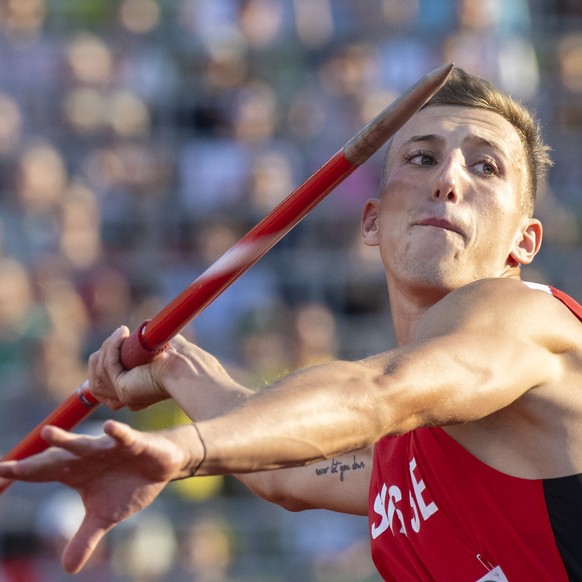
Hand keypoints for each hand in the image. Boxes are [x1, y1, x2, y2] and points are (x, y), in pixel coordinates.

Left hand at [0, 420, 199, 572]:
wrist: (162, 465)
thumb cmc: (129, 485)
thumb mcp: (105, 517)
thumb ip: (84, 538)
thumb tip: (68, 569)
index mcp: (76, 472)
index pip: (43, 473)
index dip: (21, 474)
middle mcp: (86, 457)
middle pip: (55, 459)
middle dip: (33, 463)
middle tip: (8, 466)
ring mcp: (108, 448)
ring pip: (83, 443)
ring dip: (65, 439)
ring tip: (46, 433)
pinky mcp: (133, 443)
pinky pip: (123, 436)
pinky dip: (116, 433)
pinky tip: (108, 429)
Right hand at [88, 326, 170, 409]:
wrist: (186, 366)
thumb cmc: (178, 356)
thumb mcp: (152, 350)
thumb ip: (137, 347)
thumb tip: (126, 334)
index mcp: (132, 391)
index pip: (100, 382)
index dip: (99, 364)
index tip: (106, 346)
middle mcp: (126, 397)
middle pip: (95, 377)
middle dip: (103, 352)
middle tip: (120, 335)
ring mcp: (122, 396)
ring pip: (98, 369)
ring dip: (108, 347)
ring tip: (122, 332)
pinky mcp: (122, 390)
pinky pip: (107, 365)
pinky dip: (112, 347)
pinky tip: (122, 334)